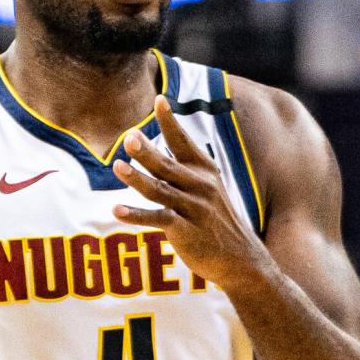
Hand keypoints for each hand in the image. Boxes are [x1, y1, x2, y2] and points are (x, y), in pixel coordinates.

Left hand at [112, 95, 268, 287]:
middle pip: (167, 164)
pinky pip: (157, 219)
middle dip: (147, 151)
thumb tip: (155, 150)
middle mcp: (199, 186)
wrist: (242, 260)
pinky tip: (116, 210)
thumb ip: (184, 169)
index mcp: (204, 171)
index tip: (159, 99)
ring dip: (137, 178)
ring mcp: (192, 208)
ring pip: (159, 190)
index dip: (170, 121)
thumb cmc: (218, 220)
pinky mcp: (185, 231)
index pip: (183, 141)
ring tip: (117, 166)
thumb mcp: (209, 188)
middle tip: (129, 137)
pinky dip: (136, 215)